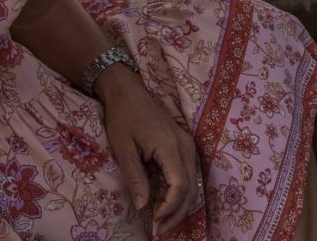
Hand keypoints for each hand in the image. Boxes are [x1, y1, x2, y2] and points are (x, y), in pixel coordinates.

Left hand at [98, 68, 201, 236]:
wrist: (127, 90)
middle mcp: (185, 145)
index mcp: (170, 146)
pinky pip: (189, 173)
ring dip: (180, 205)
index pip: (180, 185)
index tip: (154, 223)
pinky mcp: (184, 143)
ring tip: (163, 222)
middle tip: (159, 231)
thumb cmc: (123, 117)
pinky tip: (167, 203)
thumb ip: (135, 178)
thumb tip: (142, 207)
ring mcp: (187, 143)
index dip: (170, 209)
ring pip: (193, 182)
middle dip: (177, 214)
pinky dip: (181, 192)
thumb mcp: (123, 149)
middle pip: (191, 188)